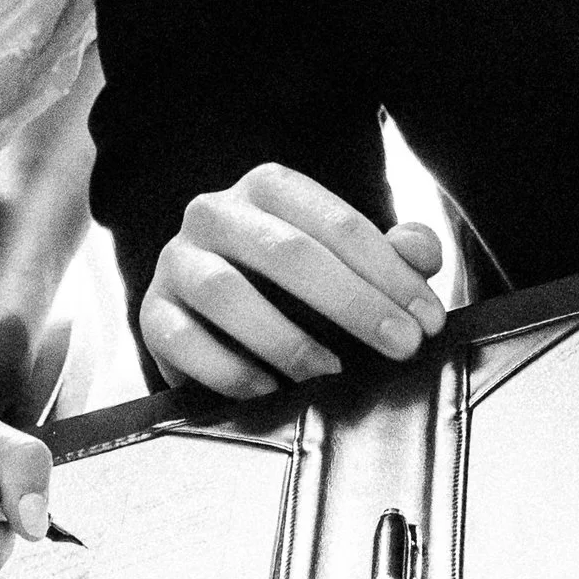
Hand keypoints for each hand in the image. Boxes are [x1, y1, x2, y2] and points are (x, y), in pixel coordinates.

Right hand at [143, 163, 448, 398]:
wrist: (213, 319)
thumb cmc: (293, 285)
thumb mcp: (345, 260)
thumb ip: (393, 250)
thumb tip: (422, 253)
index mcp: (267, 188)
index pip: (334, 222)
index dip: (389, 272)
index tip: (427, 320)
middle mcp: (214, 213)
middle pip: (286, 251)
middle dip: (352, 303)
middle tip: (400, 346)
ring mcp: (176, 261)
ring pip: (224, 291)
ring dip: (286, 337)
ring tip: (330, 372)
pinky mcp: (151, 313)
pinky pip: (181, 339)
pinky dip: (228, 369)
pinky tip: (268, 389)